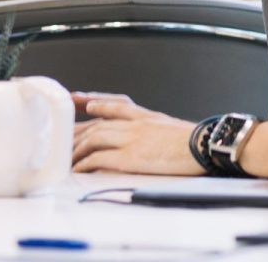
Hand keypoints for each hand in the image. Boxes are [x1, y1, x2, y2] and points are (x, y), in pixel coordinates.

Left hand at [70, 91, 202, 175]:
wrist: (206, 146)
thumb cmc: (194, 141)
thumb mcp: (170, 126)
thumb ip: (152, 125)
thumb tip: (142, 133)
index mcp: (144, 115)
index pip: (112, 104)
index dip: (93, 102)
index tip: (78, 99)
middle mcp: (133, 123)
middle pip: (96, 124)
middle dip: (76, 132)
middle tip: (62, 140)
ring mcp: (130, 138)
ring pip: (93, 138)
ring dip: (77, 149)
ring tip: (66, 158)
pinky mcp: (130, 157)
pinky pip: (99, 158)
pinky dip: (85, 163)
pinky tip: (78, 168)